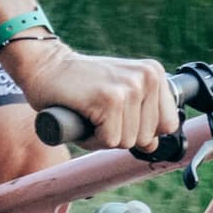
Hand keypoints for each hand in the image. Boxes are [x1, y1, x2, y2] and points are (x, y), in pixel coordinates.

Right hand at [7, 39, 177, 152]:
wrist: (44, 66)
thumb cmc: (79, 85)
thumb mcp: (120, 93)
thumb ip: (142, 115)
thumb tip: (153, 146)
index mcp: (154, 74)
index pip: (168, 125)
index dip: (140, 130)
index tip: (117, 117)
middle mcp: (148, 77)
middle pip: (148, 137)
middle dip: (120, 135)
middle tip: (98, 114)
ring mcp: (130, 87)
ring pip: (128, 142)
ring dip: (103, 138)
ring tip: (89, 114)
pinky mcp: (110, 99)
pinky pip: (109, 141)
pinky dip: (91, 139)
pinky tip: (81, 117)